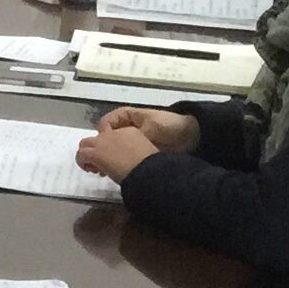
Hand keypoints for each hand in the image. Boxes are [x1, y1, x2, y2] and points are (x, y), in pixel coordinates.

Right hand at [78, 107, 197, 181]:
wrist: (191, 136)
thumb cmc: (169, 126)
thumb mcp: (149, 126)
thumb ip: (132, 133)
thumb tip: (116, 142)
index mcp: (125, 116)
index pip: (104, 125)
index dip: (102, 136)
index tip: (103, 147)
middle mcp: (124, 127)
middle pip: (104, 138)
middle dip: (99, 150)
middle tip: (97, 163)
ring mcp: (130, 140)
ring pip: (111, 149)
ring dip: (106, 158)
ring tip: (103, 170)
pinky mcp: (137, 152)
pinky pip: (121, 157)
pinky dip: (116, 164)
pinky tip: (115, 171)